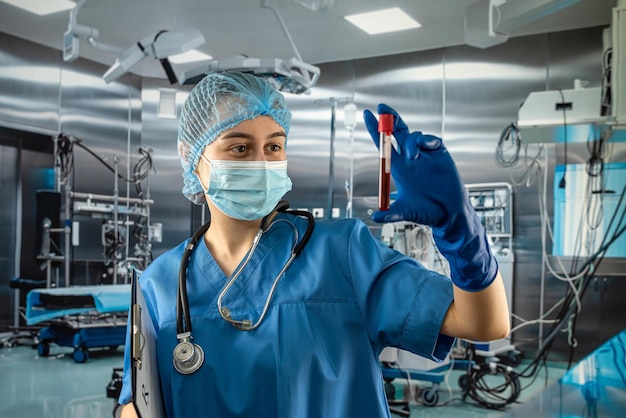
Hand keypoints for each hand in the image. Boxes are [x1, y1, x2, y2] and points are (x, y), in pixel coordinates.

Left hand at [363, 103, 496, 290]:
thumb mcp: (405, 211)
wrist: (449, 214)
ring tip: (410, 157)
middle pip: (397, 132)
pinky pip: (431, 140)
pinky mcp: (440, 154)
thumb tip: (375, 217)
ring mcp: (425, 155)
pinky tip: (425, 147)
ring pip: (413, 136)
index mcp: (398, 167)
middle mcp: (410, 158)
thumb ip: (390, 213)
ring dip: (409, 141)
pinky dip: (426, 140)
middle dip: (389, 118)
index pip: (383, 144)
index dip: (374, 129)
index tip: (366, 115)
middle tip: (380, 108)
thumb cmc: (426, 212)